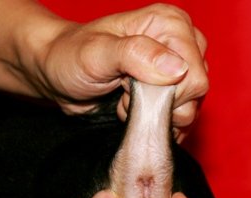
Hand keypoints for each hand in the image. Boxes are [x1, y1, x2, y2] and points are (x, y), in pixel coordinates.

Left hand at [21, 4, 207, 141]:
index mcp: (170, 24)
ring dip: (154, 114)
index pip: (194, 74)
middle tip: (124, 93)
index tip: (129, 88)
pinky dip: (155, 121)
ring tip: (124, 100)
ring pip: (189, 108)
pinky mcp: (169, 89)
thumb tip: (178, 69)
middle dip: (159, 104)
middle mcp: (179, 42)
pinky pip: (181, 116)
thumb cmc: (70, 57)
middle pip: (196, 92)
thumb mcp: (97, 53)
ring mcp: (176, 67)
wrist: (55, 73)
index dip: (165, 92)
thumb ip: (135, 54)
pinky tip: (132, 110)